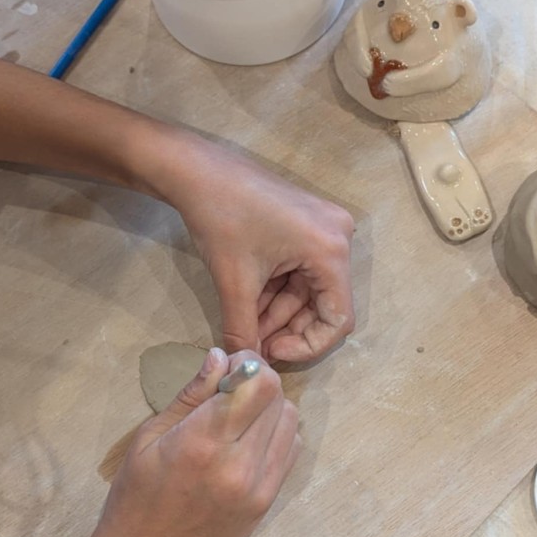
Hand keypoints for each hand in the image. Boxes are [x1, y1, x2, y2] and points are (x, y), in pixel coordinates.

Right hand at [85, 349, 299, 536]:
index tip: (229, 367)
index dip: (248, 364)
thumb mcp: (149, 437)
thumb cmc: (134, 497)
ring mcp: (258, 486)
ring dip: (271, 407)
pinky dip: (277, 434)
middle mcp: (238, 462)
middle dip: (258, 381)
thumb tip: (221, 356)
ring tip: (241, 416)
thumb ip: (192, 395)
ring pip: (290, 421)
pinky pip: (291, 450)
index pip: (258, 382)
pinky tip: (250, 440)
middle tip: (233, 388)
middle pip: (278, 397)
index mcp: (202, 441)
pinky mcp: (267, 502)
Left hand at [173, 149, 355, 361]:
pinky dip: (275, 291)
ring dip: (277, 312)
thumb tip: (245, 366)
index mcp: (331, 249)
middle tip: (253, 342)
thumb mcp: (234, 282)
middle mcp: (338, 238)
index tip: (272, 351)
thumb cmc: (220, 218)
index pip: (338, 319)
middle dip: (287, 328)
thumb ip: (243, 331)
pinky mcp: (306, 225)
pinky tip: (248, 303)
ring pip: (307, 290)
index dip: (307, 345)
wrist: (198, 170)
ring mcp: (323, 229)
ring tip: (244, 323)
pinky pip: (299, 271)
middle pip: (322, 304)